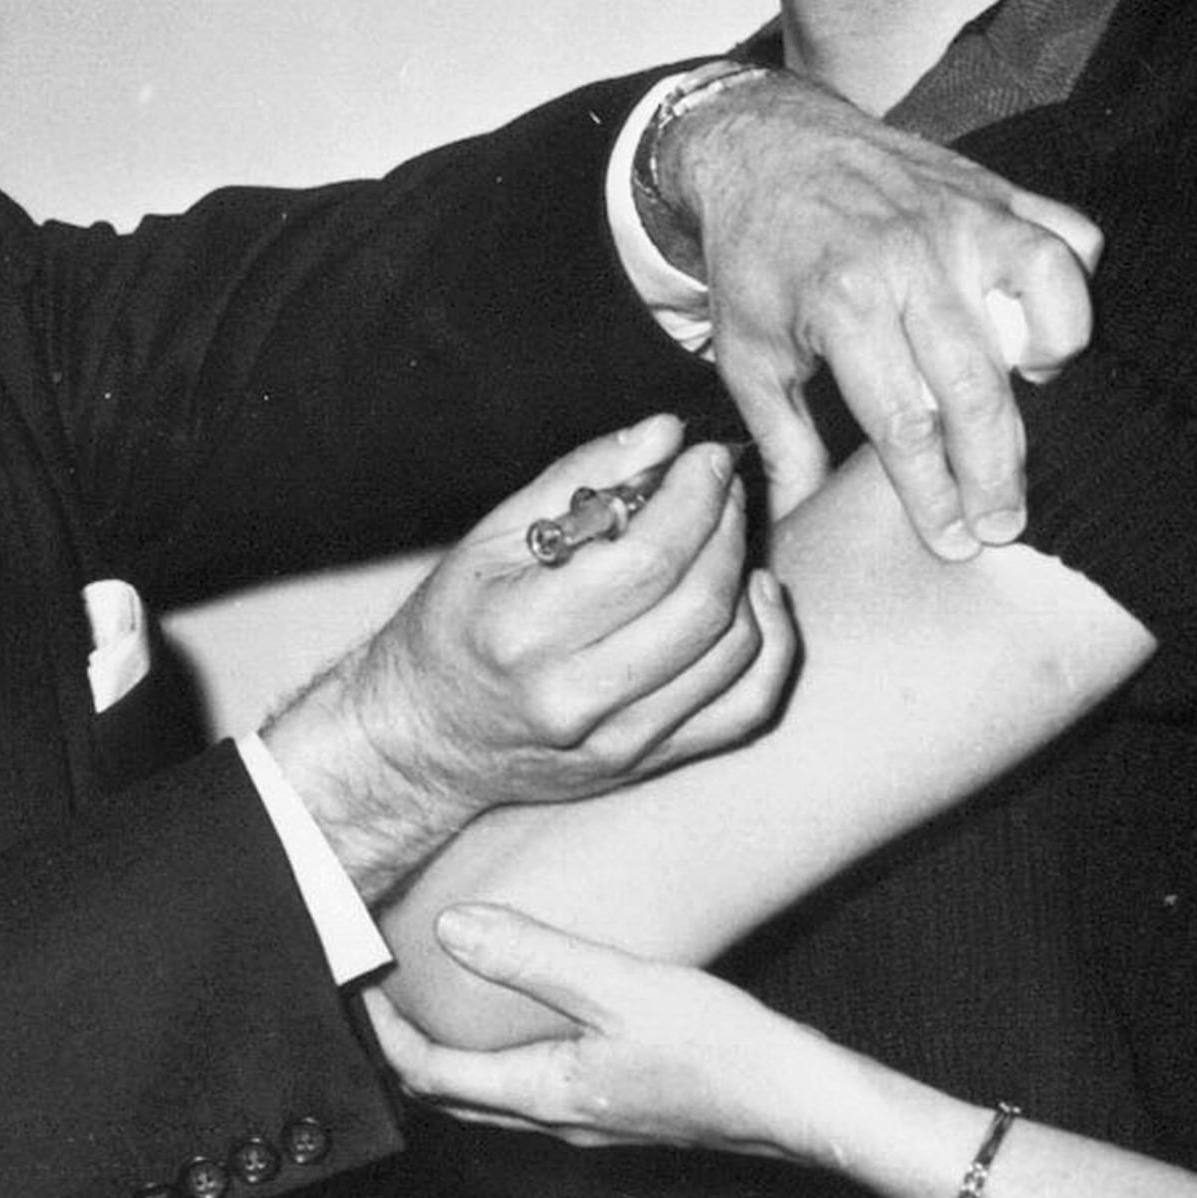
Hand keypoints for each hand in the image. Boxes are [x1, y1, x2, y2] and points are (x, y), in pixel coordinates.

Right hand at [263, 416, 796, 896]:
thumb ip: (579, 479)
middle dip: (726, 527)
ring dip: (746, 575)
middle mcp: (575, 697)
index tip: (706, 458)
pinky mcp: (650, 763)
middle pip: (699, 605)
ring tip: (725, 534)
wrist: (425, 740)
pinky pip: (746, 708)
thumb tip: (665, 434)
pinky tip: (757, 599)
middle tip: (721, 485)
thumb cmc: (455, 628)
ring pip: (733, 652)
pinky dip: (770, 646)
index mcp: (524, 633)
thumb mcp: (490, 541)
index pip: (646, 560)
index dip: (693, 499)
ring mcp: (620, 741)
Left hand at [363, 903, 826, 1162]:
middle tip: (388, 1004)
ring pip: (498, 1098)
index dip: (388, 1037)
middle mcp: (559, 1120)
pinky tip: (537, 1022)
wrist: (798, 1104)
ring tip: (447, 1005)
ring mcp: (593, 1122)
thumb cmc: (722, 1052)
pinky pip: (542, 1091)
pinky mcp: (624, 1110)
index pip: (433, 1075)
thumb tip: (455, 929)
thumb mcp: (623, 987)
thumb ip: (537, 956)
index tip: (363, 994)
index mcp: (545, 1095)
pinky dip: (510, 1059)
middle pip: (457, 1096)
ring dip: (460, 1059)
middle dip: (413, 1054)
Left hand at [664, 70, 1099, 554]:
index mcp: (844, 302)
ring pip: (1046, 295)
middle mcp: (912, 257)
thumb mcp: (746, 354)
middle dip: (995, 471)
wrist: (763, 144)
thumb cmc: (757, 258)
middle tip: (1003, 523)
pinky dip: (1073, 283)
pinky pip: (1071, 235)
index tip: (955, 542)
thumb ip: (783, 444)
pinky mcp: (995, 190)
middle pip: (977, 385)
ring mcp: (963, 217)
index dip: (935, 496)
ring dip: (1051, 359)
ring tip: (1031, 394)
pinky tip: (1040, 323)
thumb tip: (799, 524)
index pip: (906, 423)